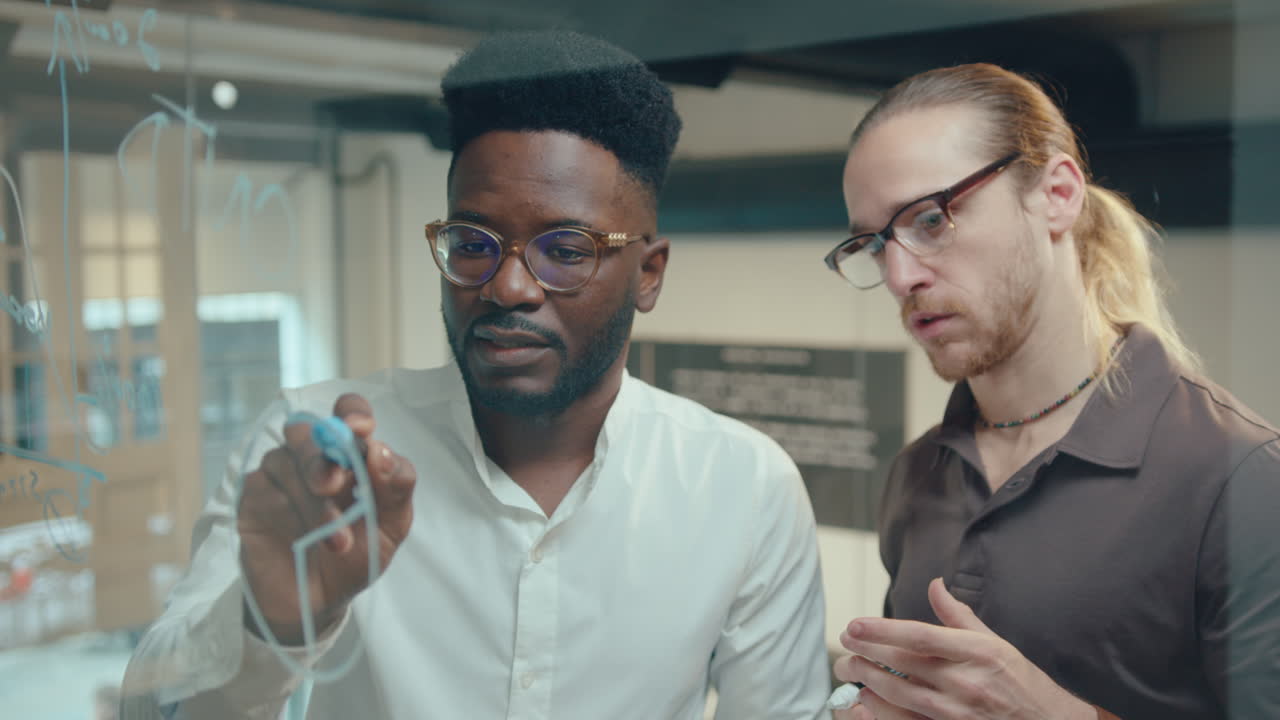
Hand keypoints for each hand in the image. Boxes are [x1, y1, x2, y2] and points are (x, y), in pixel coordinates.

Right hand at [237, 393, 416, 644]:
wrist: (318, 601)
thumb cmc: (357, 556)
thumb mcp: (390, 527)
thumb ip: (396, 488)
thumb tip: (382, 452)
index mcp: (352, 454)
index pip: (349, 413)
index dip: (353, 413)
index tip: (360, 429)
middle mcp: (314, 456)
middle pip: (309, 432)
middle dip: (324, 459)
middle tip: (335, 486)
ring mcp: (281, 473)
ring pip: (286, 461)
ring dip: (313, 501)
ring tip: (337, 541)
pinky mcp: (254, 496)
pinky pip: (262, 487)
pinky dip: (286, 512)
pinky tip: (302, 540)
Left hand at [832, 578, 1095, 719]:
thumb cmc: (1022, 681)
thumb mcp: (996, 642)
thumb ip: (959, 615)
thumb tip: (935, 585)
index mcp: (977, 651)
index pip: (920, 636)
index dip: (882, 629)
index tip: (854, 624)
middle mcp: (967, 681)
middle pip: (905, 664)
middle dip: (868, 653)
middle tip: (844, 643)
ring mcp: (960, 712)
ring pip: (903, 695)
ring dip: (871, 681)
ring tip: (849, 668)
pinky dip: (886, 712)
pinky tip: (867, 703)